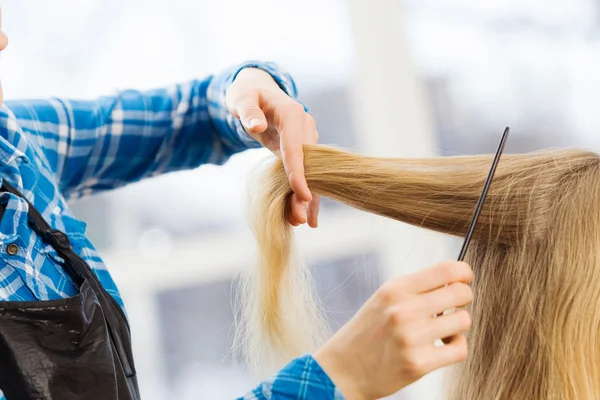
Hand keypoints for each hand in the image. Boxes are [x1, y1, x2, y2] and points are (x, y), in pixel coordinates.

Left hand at [226, 67, 319, 227]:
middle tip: (299, 219)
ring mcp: (306, 138)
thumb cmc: (246, 95)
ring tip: (300, 222)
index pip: (296, 147)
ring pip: (309, 172)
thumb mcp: (241, 98)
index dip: (299, 172)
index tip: (302, 194)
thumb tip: (257, 127)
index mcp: (291, 114)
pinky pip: (304, 172)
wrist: (257, 91)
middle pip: (307, 165)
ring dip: (305, 198)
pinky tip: (306, 216)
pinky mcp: (302, 149)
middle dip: (304, 193)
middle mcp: (305, 126)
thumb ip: (247, 111)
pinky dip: (302, 192)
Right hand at [313, 261, 473, 399]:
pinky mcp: (419, 364)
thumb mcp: (384, 298)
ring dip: (457, 325)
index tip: (464, 279)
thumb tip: (457, 279)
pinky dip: (455, 347)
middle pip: (461, 293)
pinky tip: (440, 346)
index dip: (464, 273)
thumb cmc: (369, 330)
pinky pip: (459, 349)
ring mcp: (412, 338)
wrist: (345, 368)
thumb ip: (416, 287)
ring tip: (440, 329)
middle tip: (451, 307)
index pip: (447, 270)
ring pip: (463, 320)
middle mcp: (403, 310)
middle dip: (462, 299)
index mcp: (395, 288)